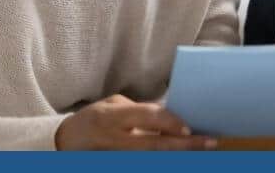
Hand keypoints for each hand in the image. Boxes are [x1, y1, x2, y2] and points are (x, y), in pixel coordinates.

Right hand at [54, 94, 217, 149]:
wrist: (65, 143)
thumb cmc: (94, 119)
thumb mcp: (112, 107)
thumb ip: (140, 111)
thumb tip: (170, 114)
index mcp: (112, 117)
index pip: (146, 117)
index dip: (169, 121)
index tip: (189, 126)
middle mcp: (114, 139)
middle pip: (154, 145)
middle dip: (184, 145)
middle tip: (209, 143)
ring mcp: (115, 158)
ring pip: (152, 160)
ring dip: (177, 156)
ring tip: (201, 152)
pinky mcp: (118, 166)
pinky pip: (144, 164)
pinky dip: (163, 161)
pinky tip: (180, 158)